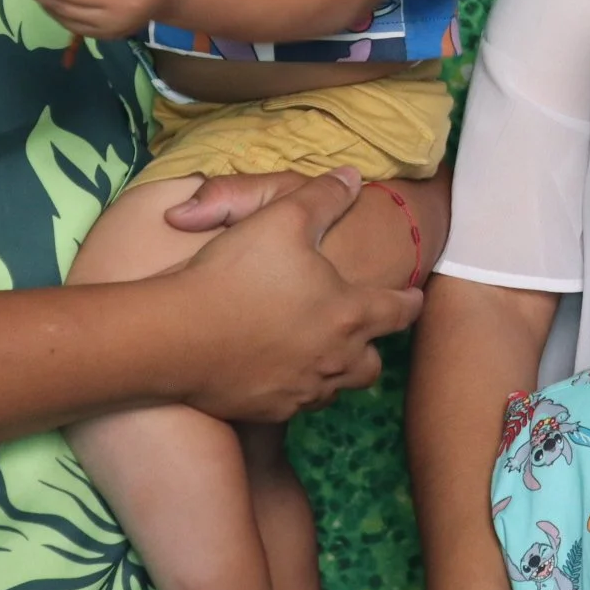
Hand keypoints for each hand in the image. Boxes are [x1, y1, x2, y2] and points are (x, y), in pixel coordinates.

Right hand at [170, 169, 424, 420]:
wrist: (175, 336)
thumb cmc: (235, 273)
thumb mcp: (283, 216)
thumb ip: (324, 196)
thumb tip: (354, 178)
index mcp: (348, 313)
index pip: (398, 311)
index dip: (410, 301)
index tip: (414, 298)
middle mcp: (334, 359)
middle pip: (372, 363)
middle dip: (373, 346)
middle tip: (363, 331)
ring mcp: (301, 391)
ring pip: (336, 388)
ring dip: (336, 370)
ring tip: (323, 353)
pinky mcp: (268, 412)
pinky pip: (297, 405)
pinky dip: (298, 389)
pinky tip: (280, 373)